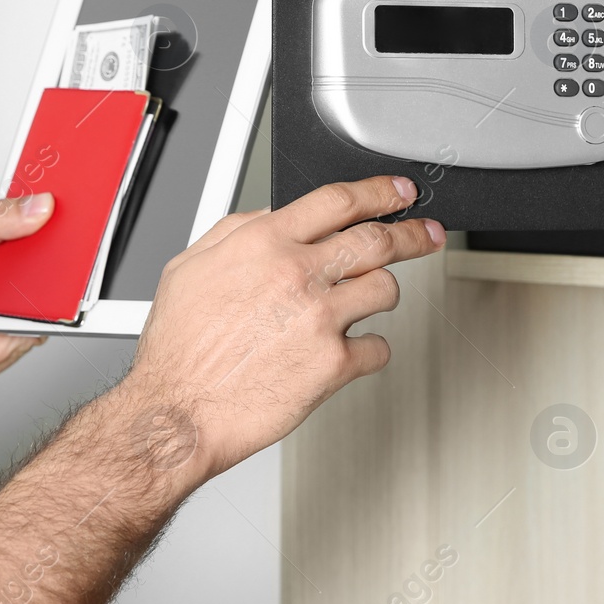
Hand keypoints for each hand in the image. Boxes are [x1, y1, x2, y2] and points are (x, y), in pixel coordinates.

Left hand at [0, 193, 56, 389]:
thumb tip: (38, 205)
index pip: (33, 195)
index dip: (53, 184)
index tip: (73, 178)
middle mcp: (19, 250)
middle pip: (59, 230)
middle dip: (72, 225)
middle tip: (80, 219)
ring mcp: (33, 280)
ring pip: (69, 266)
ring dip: (72, 265)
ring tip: (66, 260)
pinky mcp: (42, 311)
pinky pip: (66, 302)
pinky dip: (66, 299)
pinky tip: (57, 295)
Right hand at [119, 175, 444, 483]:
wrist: (178, 411)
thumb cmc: (178, 350)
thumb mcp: (189, 267)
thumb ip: (235, 233)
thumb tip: (270, 217)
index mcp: (263, 244)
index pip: (338, 201)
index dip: (380, 191)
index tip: (399, 193)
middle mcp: (296, 274)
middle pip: (377, 239)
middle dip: (411, 233)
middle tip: (425, 234)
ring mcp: (319, 319)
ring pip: (385, 288)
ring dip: (383, 292)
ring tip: (369, 301)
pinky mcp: (333, 364)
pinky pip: (377, 348)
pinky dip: (370, 349)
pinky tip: (350, 350)